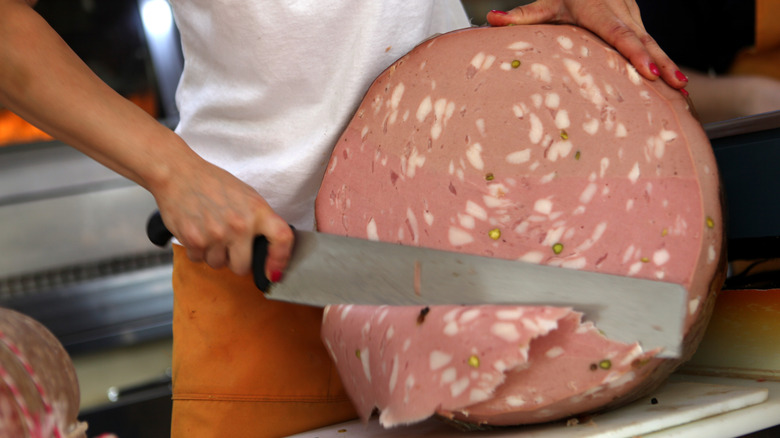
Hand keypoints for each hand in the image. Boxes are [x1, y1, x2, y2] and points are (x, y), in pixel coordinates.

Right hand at [151, 141, 292, 280]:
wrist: (178, 173)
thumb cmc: (213, 183)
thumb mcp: (246, 195)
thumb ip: (259, 221)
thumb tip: (269, 249)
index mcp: (257, 211)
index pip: (282, 238)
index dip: (280, 260)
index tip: (274, 272)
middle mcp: (239, 225)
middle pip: (242, 267)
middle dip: (235, 260)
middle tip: (228, 243)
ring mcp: (216, 234)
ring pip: (218, 264)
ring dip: (213, 254)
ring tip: (209, 230)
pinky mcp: (194, 240)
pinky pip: (198, 259)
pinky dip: (197, 250)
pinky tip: (196, 230)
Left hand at [487, 0, 687, 88]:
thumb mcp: (544, 3)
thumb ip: (521, 15)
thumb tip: (491, 20)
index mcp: (599, 10)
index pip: (619, 34)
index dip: (635, 52)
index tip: (647, 71)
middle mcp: (622, 13)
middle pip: (644, 41)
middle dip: (661, 64)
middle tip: (676, 86)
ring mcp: (634, 19)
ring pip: (654, 44)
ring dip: (670, 67)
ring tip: (683, 92)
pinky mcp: (639, 25)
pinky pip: (654, 47)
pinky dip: (666, 66)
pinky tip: (678, 89)